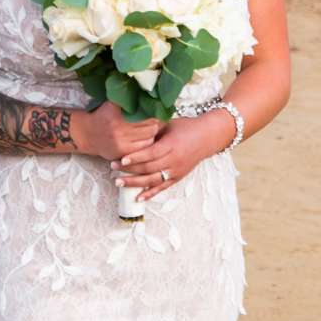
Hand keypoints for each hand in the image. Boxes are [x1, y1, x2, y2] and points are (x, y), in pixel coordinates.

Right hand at [71, 102, 161, 164]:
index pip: (146, 113)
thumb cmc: (103, 116)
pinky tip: (145, 137)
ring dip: (153, 133)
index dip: (154, 112)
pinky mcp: (123, 152)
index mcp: (117, 113)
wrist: (88, 135)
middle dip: (155, 122)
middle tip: (156, 119)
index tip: (156, 110)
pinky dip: (147, 142)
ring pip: (149, 137)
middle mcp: (119, 128)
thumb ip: (127, 98)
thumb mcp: (112, 104)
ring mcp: (121, 142)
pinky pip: (144, 148)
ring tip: (151, 128)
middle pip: (150, 125)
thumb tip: (148, 93)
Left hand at [113, 113, 227, 201]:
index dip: (135, 158)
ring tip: (118, 182)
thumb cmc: (186, 127)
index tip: (121, 159)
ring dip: (135, 183)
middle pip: (148, 168)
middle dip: (129, 170)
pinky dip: (150, 193)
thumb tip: (132, 122)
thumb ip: (152, 127)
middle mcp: (173, 160)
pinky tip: (138, 197)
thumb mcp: (169, 124)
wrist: (208, 137)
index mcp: (170, 145)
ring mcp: (176, 171)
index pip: (150, 154)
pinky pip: (162, 188)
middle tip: (112, 168)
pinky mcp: (178, 177)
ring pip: (153, 180)